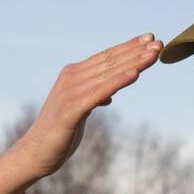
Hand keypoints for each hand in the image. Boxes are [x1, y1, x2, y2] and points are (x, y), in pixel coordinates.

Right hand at [0, 33, 162, 193]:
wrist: (34, 154)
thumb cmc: (58, 133)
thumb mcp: (80, 110)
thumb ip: (93, 97)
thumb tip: (109, 95)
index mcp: (72, 75)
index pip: (105, 57)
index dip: (128, 47)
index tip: (150, 40)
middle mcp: (71, 79)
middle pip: (109, 62)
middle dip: (135, 52)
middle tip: (159, 43)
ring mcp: (69, 94)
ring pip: (107, 75)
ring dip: (133, 63)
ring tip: (153, 55)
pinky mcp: (70, 111)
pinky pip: (99, 93)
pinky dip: (117, 82)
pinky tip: (134, 74)